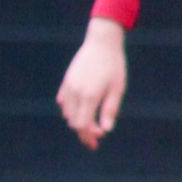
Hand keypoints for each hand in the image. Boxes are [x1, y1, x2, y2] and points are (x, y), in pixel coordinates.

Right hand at [56, 19, 128, 148]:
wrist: (102, 43)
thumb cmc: (114, 66)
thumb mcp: (117, 89)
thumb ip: (110, 110)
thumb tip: (106, 130)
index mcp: (89, 96)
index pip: (83, 125)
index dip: (90, 135)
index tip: (100, 138)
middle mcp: (75, 93)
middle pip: (74, 122)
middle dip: (84, 132)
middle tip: (96, 139)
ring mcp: (69, 86)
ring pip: (67, 113)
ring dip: (77, 121)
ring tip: (89, 125)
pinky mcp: (66, 81)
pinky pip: (63, 102)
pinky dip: (70, 110)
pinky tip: (80, 111)